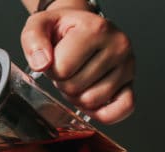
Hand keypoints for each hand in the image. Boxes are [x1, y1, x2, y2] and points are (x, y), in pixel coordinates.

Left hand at [21, 7, 134, 123]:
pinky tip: (90, 101)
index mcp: (96, 29)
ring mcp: (127, 67)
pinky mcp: (130, 84)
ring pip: (91, 101)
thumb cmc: (64, 29)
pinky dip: (102, 113)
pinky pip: (123, 109)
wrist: (83, 27)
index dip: (51, 69)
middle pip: (75, 87)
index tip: (55, 57)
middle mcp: (118, 46)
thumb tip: (41, 63)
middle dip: (63, 83)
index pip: (62, 69)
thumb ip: (34, 40)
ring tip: (78, 77)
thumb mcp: (41, 24)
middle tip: (67, 68)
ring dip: (77, 96)